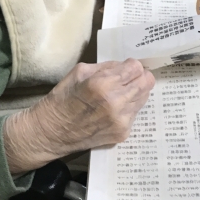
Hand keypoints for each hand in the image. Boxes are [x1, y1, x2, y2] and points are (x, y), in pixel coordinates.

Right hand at [3, 59, 154, 173]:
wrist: (53, 132)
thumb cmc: (63, 98)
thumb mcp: (80, 72)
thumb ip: (106, 67)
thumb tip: (125, 66)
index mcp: (102, 84)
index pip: (135, 68)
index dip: (131, 65)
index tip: (125, 67)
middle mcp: (116, 103)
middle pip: (146, 82)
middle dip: (139, 77)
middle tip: (128, 78)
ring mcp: (121, 121)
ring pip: (144, 97)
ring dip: (135, 92)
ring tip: (119, 93)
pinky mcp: (122, 133)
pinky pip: (135, 113)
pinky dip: (129, 107)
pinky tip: (114, 108)